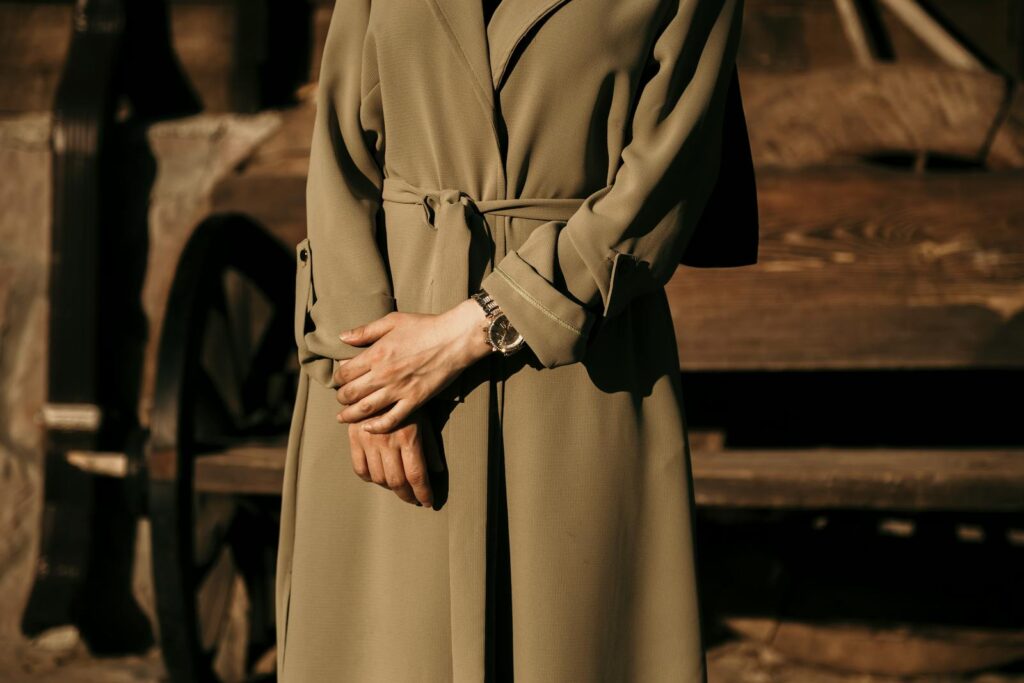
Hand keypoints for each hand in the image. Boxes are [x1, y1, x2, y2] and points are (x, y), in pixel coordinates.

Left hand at [333, 298, 493, 431]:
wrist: (455, 339)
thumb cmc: (425, 326)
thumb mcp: (392, 321)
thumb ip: (365, 331)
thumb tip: (342, 337)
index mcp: (376, 354)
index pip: (344, 373)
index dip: (337, 379)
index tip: (338, 381)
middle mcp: (384, 374)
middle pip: (351, 393)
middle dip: (341, 398)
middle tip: (340, 399)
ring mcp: (399, 389)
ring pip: (366, 409)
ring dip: (350, 415)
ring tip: (343, 418)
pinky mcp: (415, 400)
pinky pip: (392, 419)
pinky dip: (377, 426)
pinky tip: (368, 428)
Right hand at [345, 407, 443, 506]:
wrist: (377, 381)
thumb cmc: (406, 401)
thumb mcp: (424, 420)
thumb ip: (430, 447)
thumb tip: (437, 471)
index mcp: (408, 437)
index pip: (416, 475)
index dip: (423, 493)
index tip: (427, 502)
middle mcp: (388, 441)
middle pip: (397, 481)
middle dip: (407, 495)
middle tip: (413, 499)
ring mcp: (369, 441)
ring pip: (378, 478)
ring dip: (389, 488)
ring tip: (398, 487)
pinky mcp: (354, 439)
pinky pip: (360, 469)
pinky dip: (370, 477)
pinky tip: (378, 476)